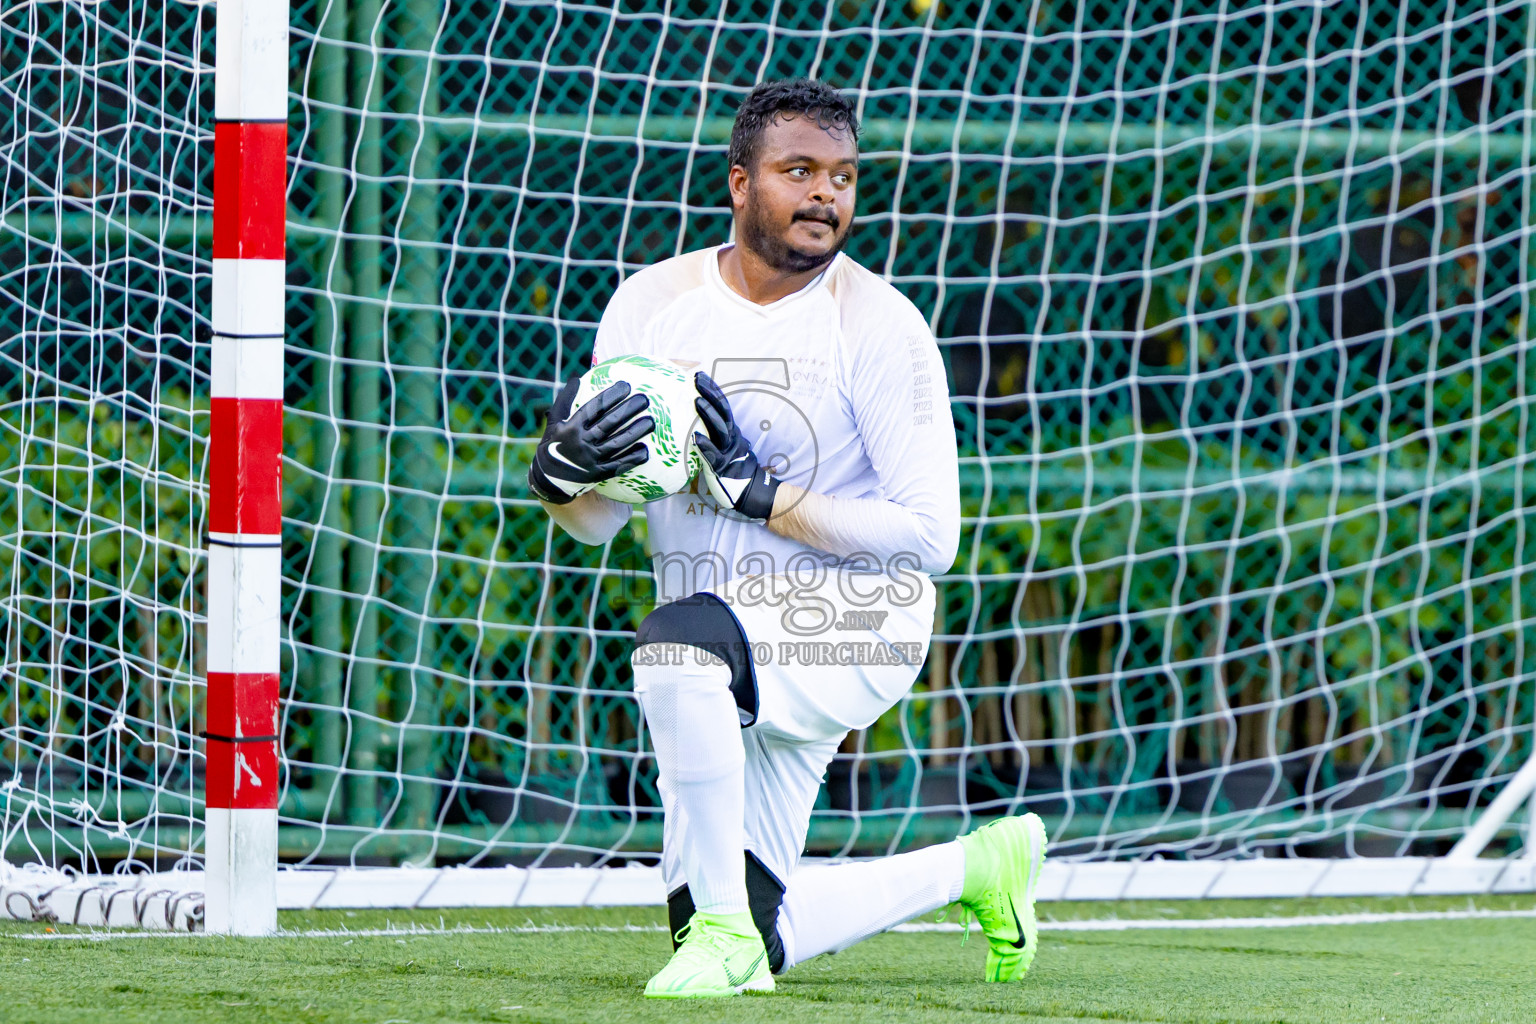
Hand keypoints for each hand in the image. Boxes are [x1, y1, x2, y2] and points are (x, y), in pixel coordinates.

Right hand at [528, 377, 653, 503]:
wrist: (549, 477)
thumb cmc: (554, 443)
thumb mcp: (555, 421)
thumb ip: (565, 400)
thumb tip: (576, 379)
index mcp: (571, 427)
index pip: (594, 408)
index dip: (611, 396)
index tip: (626, 386)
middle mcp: (581, 442)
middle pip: (609, 423)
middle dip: (628, 410)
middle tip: (645, 399)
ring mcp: (590, 459)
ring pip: (617, 443)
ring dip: (635, 432)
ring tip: (651, 422)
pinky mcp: (597, 474)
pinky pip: (618, 465)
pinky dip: (632, 458)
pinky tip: (645, 451)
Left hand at [692, 371, 778, 521]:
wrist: (752, 493)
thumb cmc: (735, 471)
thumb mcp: (727, 448)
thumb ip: (716, 435)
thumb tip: (698, 423)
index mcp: (732, 432)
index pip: (722, 406)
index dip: (712, 389)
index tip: (700, 375)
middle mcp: (732, 438)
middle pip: (722, 411)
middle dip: (710, 393)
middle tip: (696, 378)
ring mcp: (728, 452)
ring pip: (720, 429)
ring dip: (708, 414)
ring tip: (696, 401)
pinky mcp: (723, 468)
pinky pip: (713, 455)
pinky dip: (706, 446)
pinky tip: (695, 438)